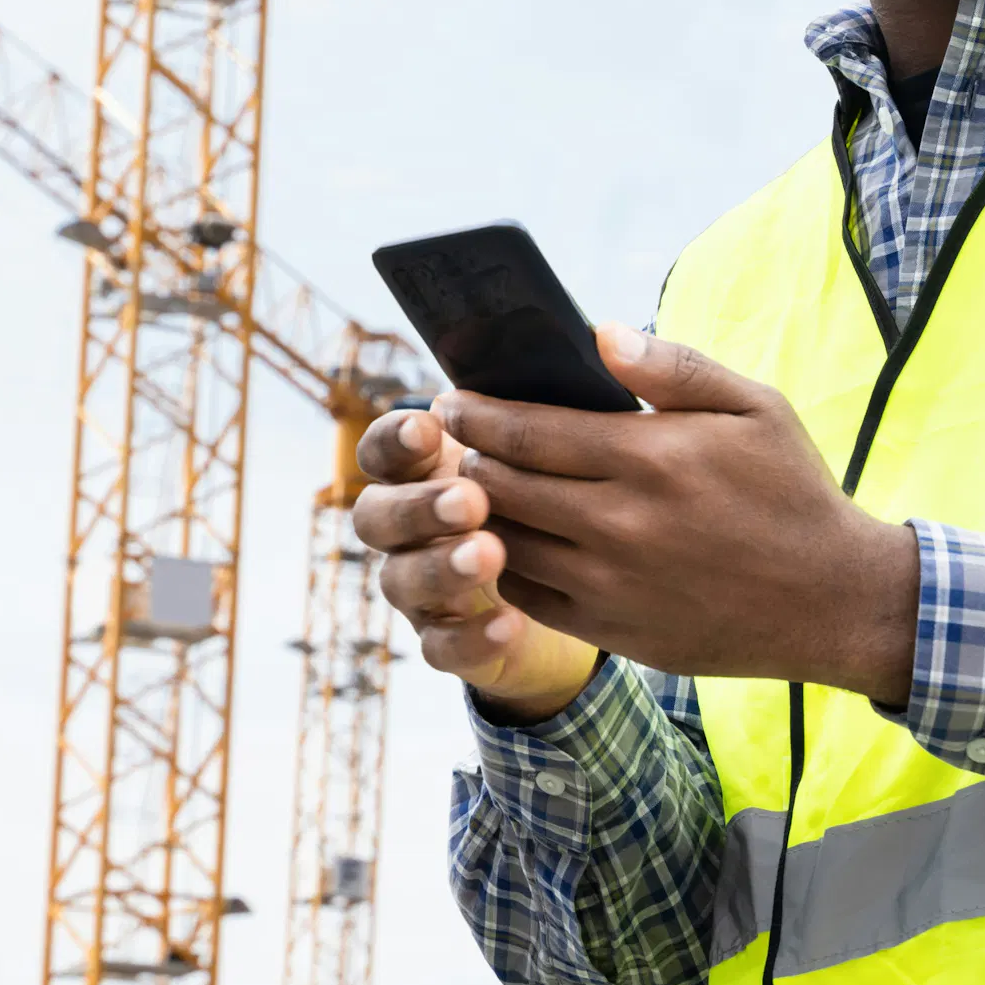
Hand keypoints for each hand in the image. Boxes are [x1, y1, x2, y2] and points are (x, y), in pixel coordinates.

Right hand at [353, 401, 599, 723]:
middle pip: (376, 515)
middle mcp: (413, 525)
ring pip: (400, 580)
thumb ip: (595, 395)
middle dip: (418, 505)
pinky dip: (467, 637)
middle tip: (470, 498)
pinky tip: (508, 623)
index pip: (387, 446)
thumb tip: (607, 336)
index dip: (396, 437)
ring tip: (490, 555)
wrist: (605, 588)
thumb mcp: (597, 444)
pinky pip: (441, 647)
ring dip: (439, 566)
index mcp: (431, 467)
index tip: (432, 425)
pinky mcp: (454, 640)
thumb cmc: (589, 492)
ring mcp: (425, 586)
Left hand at [443, 326, 919, 703]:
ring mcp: (612, 583)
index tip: (454, 398)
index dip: (478, 411)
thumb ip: (676, 367)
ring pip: (506, 541)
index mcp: (650, 457)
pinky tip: (504, 541)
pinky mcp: (613, 629)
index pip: (527, 428)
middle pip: (501, 483)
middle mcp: (620, 523)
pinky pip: (530, 596)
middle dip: (465, 454)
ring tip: (471, 485)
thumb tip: (601, 334)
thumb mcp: (756, 408)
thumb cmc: (792, 492)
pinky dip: (503, 566)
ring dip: (476, 510)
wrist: (832, 600)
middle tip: (450, 436)